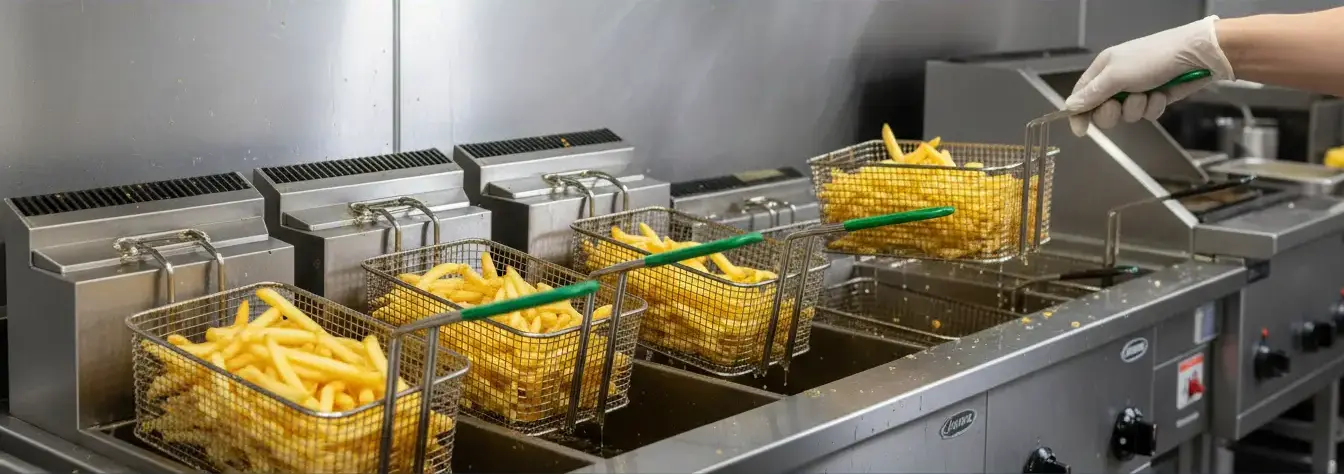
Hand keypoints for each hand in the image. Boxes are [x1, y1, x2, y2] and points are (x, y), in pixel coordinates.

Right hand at [1066, 16, 1235, 136]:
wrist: (1195, 55)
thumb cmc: (1151, 60)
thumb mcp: (1116, 75)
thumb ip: (1091, 94)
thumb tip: (1068, 107)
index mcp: (1103, 69)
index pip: (1081, 94)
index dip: (1078, 113)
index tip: (1080, 130)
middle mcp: (1117, 79)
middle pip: (1102, 109)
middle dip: (1112, 112)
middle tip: (1118, 106)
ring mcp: (1138, 89)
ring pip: (1126, 114)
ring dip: (1137, 108)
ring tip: (1148, 94)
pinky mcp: (1155, 97)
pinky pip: (1146, 113)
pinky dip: (1154, 106)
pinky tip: (1162, 95)